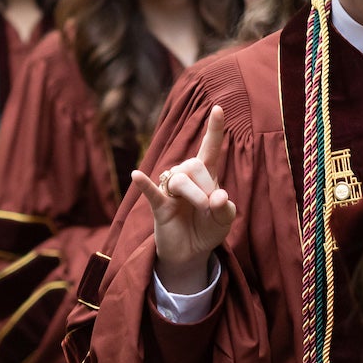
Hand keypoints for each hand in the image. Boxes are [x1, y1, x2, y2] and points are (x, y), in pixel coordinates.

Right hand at [133, 107, 235, 294]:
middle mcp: (187, 177)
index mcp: (207, 176)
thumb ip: (226, 209)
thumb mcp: (225, 220)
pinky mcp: (159, 206)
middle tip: (211, 208)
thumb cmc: (208, 229)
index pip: (210, 148)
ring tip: (201, 210)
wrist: (191, 253)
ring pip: (179, 179)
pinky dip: (145, 184)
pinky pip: (151, 191)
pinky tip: (136, 175)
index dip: (214, 129)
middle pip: (194, 166)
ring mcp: (171, 190)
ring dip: (194, 195)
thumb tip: (218, 197)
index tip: (218, 108)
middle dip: (206, 187)